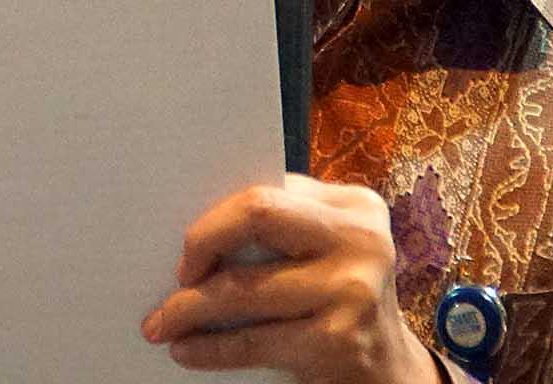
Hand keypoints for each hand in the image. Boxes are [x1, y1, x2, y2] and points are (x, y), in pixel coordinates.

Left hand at [140, 176, 439, 383]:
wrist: (391, 374)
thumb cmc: (340, 301)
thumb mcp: (326, 252)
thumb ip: (284, 226)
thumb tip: (196, 226)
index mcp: (354, 206)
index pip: (268, 188)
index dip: (216, 213)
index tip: (184, 243)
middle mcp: (361, 239)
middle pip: (257, 214)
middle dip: (201, 240)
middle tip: (173, 277)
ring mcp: (353, 289)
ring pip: (244, 286)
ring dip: (189, 308)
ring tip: (161, 323)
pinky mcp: (340, 341)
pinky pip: (254, 340)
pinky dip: (211, 348)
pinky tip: (187, 350)